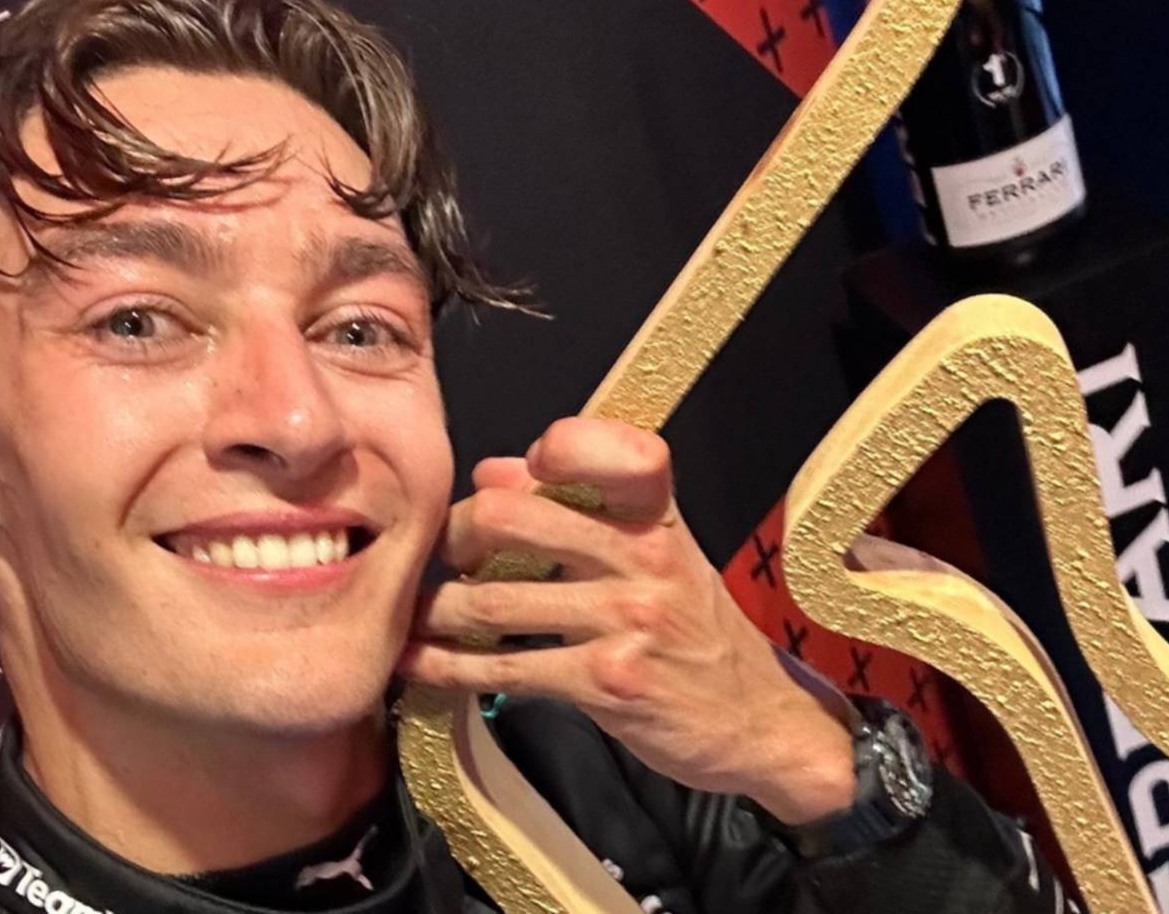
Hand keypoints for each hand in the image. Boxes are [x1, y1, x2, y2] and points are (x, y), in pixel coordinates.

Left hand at [399, 417, 854, 823]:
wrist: (758, 721)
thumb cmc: (696, 634)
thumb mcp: (658, 558)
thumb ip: (582, 510)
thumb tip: (494, 470)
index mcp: (658, 516)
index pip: (606, 447)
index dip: (547, 451)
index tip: (506, 478)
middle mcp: (644, 556)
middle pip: (511, 516)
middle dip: (453, 536)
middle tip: (433, 553)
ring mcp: (627, 618)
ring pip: (494, 600)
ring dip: (435, 610)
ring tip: (409, 614)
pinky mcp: (608, 680)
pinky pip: (505, 667)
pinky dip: (448, 667)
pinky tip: (420, 665)